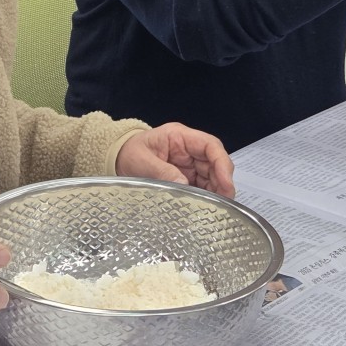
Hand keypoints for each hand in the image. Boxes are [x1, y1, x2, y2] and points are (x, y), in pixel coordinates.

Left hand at [116, 123, 234, 197]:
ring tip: (214, 208)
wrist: (119, 158)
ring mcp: (189, 164)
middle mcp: (189, 149)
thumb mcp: (142, 161)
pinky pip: (202, 186)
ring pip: (212, 177)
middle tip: (223, 203)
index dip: (222, 164)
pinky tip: (205, 207)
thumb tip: (184, 186)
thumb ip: (162, 172)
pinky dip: (206, 197)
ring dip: (215, 192)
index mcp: (180, 137)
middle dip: (222, 183)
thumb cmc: (129, 153)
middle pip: (215, 163)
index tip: (226, 183)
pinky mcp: (186, 177)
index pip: (210, 146)